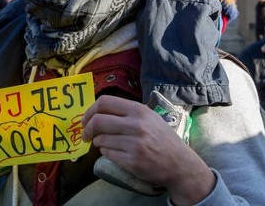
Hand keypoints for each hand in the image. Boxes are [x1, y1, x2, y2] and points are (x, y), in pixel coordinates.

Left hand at [82, 95, 214, 205]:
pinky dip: (105, 152)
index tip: (86, 119)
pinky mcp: (132, 161)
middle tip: (85, 134)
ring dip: (97, 142)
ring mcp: (134, 144)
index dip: (90, 110)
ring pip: (101, 140)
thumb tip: (98, 110)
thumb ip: (127, 112)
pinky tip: (112, 151)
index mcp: (139, 110)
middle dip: (87, 129)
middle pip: (98, 121)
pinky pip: (108, 154)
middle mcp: (136, 125)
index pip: (104, 102)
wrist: (179, 163)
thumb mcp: (149, 117)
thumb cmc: (161, 138)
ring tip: (103, 143)